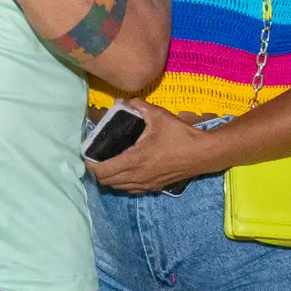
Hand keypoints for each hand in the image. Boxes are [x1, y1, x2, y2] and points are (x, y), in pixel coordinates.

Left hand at [85, 99, 216, 192]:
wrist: (203, 154)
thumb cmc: (180, 135)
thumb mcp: (159, 115)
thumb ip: (139, 106)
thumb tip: (123, 100)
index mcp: (134, 160)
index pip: (103, 170)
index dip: (91, 165)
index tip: (87, 155)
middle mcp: (137, 176)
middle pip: (107, 182)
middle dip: (98, 172)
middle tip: (96, 158)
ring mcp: (146, 184)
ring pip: (119, 188)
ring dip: (110, 178)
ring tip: (108, 164)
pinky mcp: (155, 187)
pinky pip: (132, 190)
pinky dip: (124, 183)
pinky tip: (127, 172)